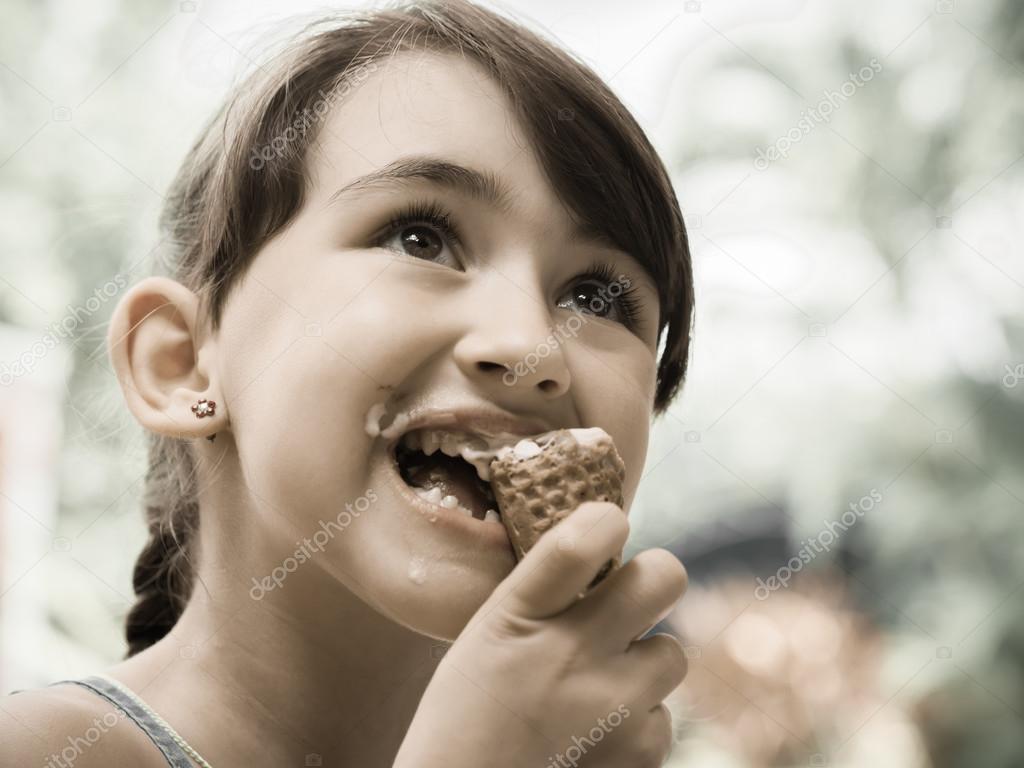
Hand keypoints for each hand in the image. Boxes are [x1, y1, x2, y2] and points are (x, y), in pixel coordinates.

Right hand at [395, 501, 687, 767]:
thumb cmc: (469, 714)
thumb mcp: (485, 636)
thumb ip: (542, 592)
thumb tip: (603, 537)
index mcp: (518, 615)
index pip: (580, 541)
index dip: (606, 520)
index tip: (606, 524)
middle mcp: (571, 654)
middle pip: (663, 577)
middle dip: (654, 579)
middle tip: (630, 599)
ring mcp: (613, 707)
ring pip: (670, 655)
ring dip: (641, 667)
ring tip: (592, 691)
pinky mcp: (640, 754)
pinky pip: (662, 718)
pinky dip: (635, 725)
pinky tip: (592, 738)